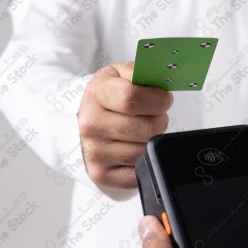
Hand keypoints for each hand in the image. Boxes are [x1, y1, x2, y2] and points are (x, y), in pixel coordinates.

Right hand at [78, 62, 172, 187]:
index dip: (157, 99)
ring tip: (142, 131)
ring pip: (146, 150)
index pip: (131, 98)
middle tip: (154, 116)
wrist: (83, 121)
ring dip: (152, 141)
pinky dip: (144, 160)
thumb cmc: (109, 98)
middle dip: (160, 120)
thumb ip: (141, 72)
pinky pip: (139, 171)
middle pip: (147, 128)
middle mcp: (91, 125)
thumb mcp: (120, 75)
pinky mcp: (101, 175)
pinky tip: (135, 147)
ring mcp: (95, 152)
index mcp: (97, 95)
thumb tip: (163, 79)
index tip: (164, 99)